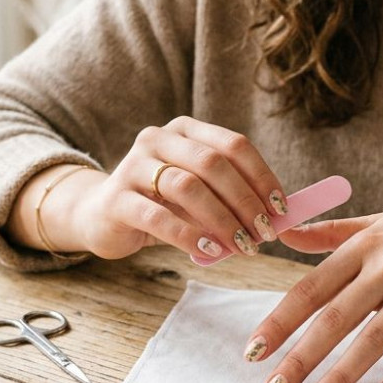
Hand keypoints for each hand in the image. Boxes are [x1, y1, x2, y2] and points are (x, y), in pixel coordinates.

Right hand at [35, 117, 288, 259]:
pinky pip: (158, 217)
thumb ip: (230, 198)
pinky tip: (208, 251)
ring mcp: (133, 165)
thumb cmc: (162, 205)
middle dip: (245, 201)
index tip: (281, 209)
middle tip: (264, 234)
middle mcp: (158, 139)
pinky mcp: (116, 198)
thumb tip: (278, 217)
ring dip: (221, 219)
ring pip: (187, 187)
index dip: (262, 176)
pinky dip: (189, 235)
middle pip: (212, 163)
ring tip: (242, 247)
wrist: (102, 217)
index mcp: (185, 130)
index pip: (234, 145)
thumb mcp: (198, 195)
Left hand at [246, 203, 382, 382]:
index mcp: (365, 246)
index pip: (312, 287)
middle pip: (335, 318)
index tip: (254, 350)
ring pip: (373, 340)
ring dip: (342, 376)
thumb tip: (280, 233)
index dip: (281, 321)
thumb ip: (329, 232)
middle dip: (300, 357)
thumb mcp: (379, 223)